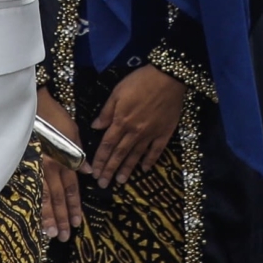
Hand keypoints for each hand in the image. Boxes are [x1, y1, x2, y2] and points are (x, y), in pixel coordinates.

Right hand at [37, 88, 85, 240]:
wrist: (31, 103)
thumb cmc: (54, 115)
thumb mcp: (73, 131)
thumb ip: (79, 153)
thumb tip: (88, 170)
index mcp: (64, 158)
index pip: (72, 188)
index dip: (75, 206)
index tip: (78, 223)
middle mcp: (50, 166)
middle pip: (58, 197)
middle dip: (62, 217)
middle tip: (64, 236)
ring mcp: (35, 166)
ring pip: (43, 196)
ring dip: (47, 216)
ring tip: (50, 233)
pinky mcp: (22, 163)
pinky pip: (29, 187)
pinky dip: (32, 202)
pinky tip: (32, 215)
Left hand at [88, 65, 185, 187]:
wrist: (168, 77)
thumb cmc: (140, 81)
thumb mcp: (118, 92)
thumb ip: (107, 111)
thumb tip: (95, 127)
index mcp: (121, 121)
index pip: (107, 145)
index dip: (100, 160)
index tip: (94, 172)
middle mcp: (134, 132)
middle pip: (119, 154)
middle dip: (110, 170)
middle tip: (103, 184)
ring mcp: (150, 134)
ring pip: (136, 155)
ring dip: (127, 169)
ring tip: (120, 181)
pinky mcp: (164, 133)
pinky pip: (156, 150)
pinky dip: (150, 161)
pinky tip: (145, 169)